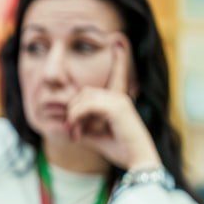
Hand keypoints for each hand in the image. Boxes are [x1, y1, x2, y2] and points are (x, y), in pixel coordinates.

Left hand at [66, 40, 161, 171]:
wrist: (137, 162)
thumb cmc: (120, 150)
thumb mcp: (95, 137)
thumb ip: (82, 127)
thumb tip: (66, 124)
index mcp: (117, 101)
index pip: (114, 75)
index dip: (121, 58)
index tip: (121, 41)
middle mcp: (119, 97)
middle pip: (84, 93)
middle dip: (73, 111)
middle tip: (73, 133)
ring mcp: (119, 100)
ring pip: (83, 98)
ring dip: (74, 116)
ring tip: (76, 134)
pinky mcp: (117, 107)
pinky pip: (87, 106)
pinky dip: (77, 117)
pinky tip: (77, 132)